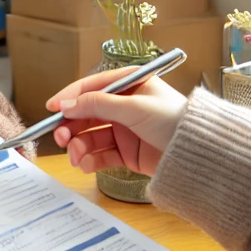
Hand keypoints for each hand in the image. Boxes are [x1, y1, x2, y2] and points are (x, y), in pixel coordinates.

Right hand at [48, 68, 187, 175]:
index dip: (69, 97)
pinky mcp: (127, 153)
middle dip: (71, 126)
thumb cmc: (174, 121)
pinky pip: (101, 155)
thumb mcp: (133, 107)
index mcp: (129, 85)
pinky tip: (86, 164)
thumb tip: (66, 104)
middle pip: (87, 114)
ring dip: (79, 146)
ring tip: (75, 156)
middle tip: (60, 138)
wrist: (199, 155)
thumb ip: (98, 104)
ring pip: (91, 136)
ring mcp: (125, 130)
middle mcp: (124, 106)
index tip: (51, 108)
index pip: (91, 87)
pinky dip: (91, 160)